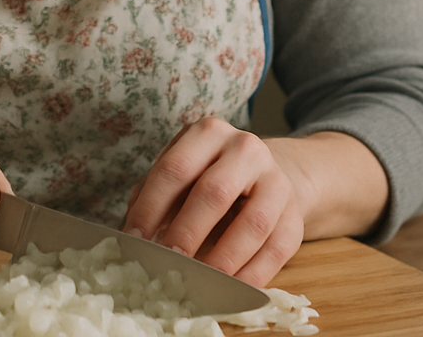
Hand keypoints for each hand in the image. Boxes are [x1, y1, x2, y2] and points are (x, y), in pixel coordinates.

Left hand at [122, 117, 306, 286]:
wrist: (266, 175)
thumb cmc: (208, 175)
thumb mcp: (182, 170)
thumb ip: (153, 193)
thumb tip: (129, 231)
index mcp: (208, 132)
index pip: (175, 168)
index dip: (151, 205)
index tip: (133, 237)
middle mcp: (245, 148)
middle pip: (213, 193)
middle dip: (185, 233)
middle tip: (165, 262)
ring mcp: (275, 180)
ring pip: (252, 224)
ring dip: (221, 260)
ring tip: (197, 282)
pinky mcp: (294, 215)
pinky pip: (275, 250)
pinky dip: (250, 276)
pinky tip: (228, 290)